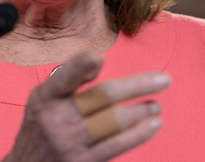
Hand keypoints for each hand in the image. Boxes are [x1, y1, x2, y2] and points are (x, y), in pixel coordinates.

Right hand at [3, 51, 170, 161]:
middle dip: (137, 86)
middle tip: (163, 80)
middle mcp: (56, 120)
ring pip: (114, 122)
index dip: (79, 67)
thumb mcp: (43, 99)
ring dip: (141, 112)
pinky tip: (152, 124)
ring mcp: (70, 143)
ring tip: (155, 106)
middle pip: (102, 97)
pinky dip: (138, 133)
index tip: (98, 58)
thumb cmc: (41, 125)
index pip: (64, 79)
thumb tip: (98, 61)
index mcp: (45, 98)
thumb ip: (68, 80)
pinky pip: (116, 145)